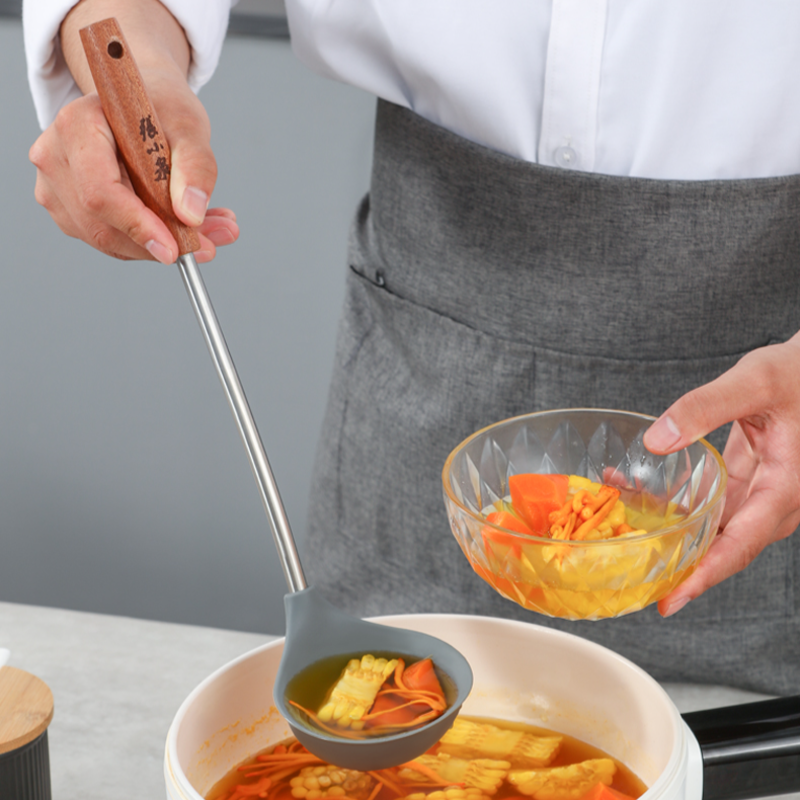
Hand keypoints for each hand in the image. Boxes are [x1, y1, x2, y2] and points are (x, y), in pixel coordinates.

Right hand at [28, 0, 238, 263]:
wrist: (142, 105)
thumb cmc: (162, 110)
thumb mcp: (190, 128)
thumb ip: (196, 168)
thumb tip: (191, 215)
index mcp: (77, 124)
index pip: (100, 191)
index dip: (137, 226)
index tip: (175, 250)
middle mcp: (55, 157)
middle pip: (101, 225)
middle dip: (158, 242)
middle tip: (210, 245)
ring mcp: (55, 187)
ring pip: (106, 240)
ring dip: (159, 246)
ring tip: (206, 234)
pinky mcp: (67, 210)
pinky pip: (110, 242)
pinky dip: (148, 243)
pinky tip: (179, 229)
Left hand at [643, 333, 799, 616]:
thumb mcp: (754, 382)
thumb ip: (704, 408)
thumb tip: (656, 441)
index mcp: (787, 488)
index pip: (742, 545)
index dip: (705, 575)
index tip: (672, 599)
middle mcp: (778, 499)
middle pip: (727, 548)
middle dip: (683, 566)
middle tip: (637, 579)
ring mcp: (764, 492)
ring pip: (718, 528)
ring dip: (674, 533)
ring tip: (624, 534)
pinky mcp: (750, 480)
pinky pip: (714, 504)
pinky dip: (678, 503)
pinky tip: (637, 490)